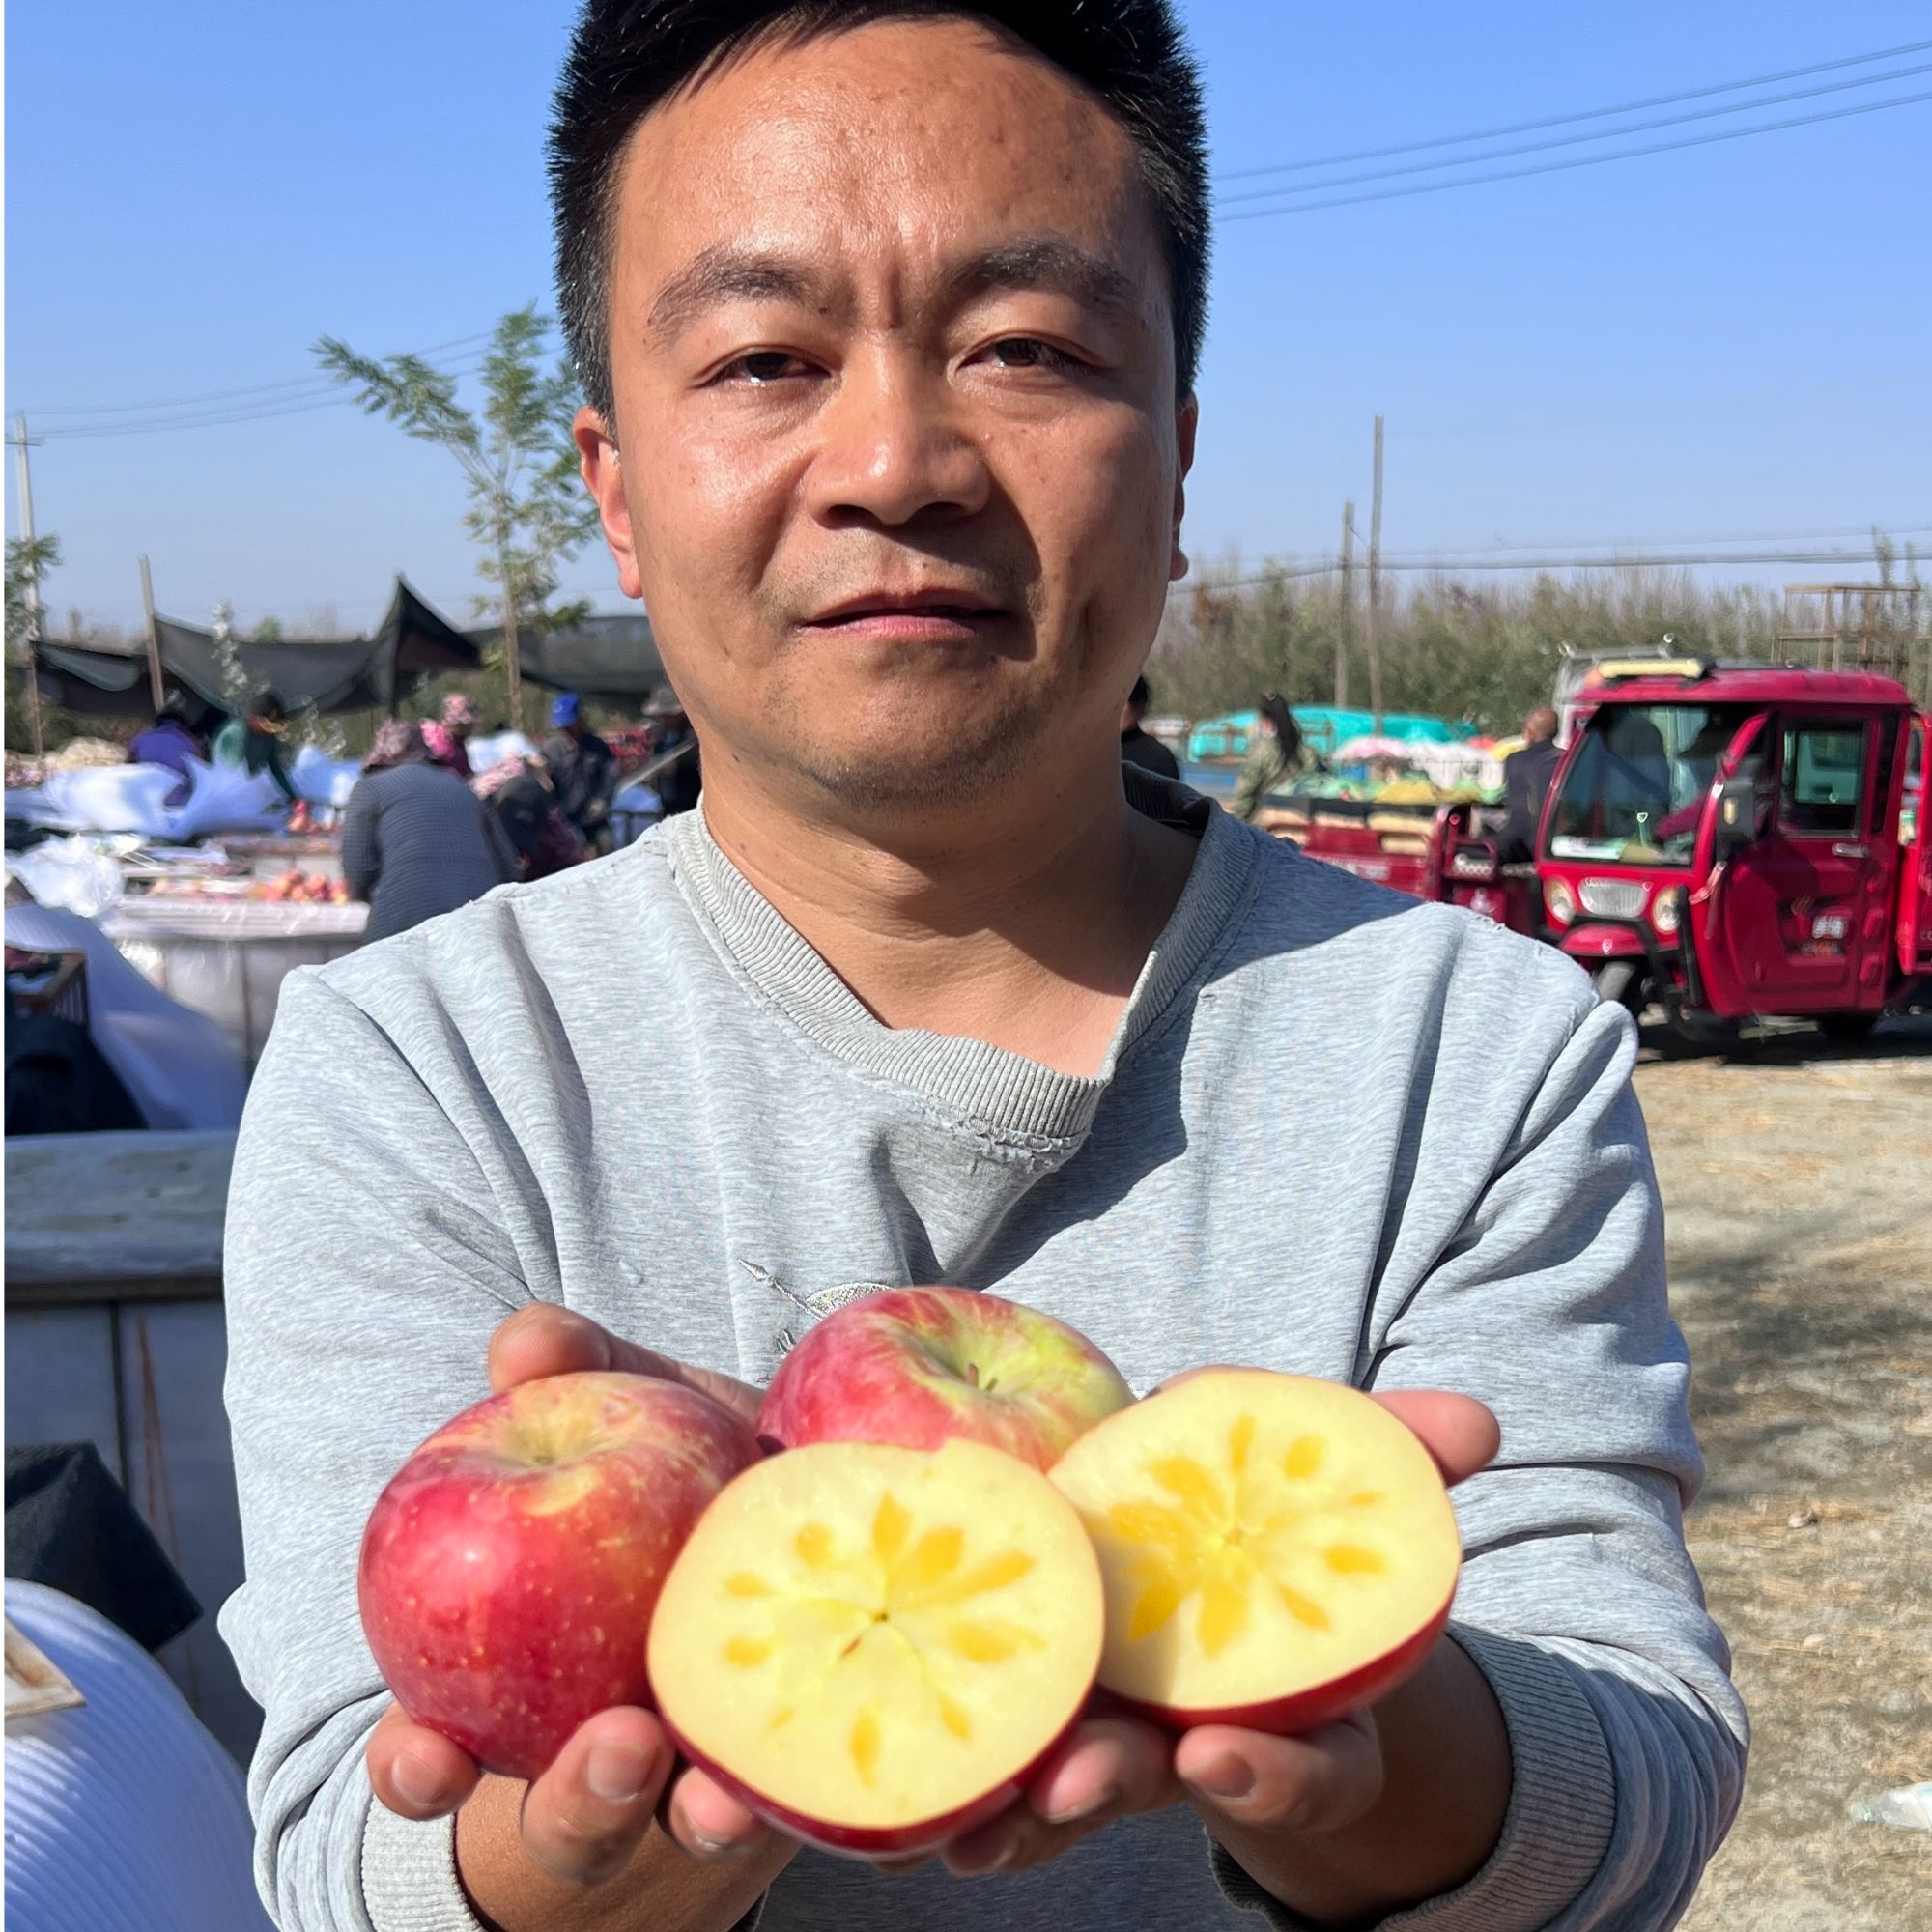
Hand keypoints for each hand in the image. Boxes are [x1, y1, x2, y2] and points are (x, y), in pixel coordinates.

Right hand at [366, 1303, 786, 1883]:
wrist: (811, 1489)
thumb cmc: (681, 1453)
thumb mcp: (629, 1404)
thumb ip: (576, 1366)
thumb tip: (526, 1343)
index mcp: (526, 1685)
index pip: (436, 1755)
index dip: (415, 1768)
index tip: (424, 1756)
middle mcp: (609, 1750)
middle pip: (569, 1820)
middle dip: (581, 1802)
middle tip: (618, 1746)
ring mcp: (704, 1772)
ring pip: (682, 1830)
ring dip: (693, 1816)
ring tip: (715, 1796)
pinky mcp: (800, 1757)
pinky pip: (797, 1789)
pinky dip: (804, 1779)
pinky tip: (819, 1759)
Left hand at [938, 1387, 1499, 1881]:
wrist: (1221, 1567)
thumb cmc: (1286, 1532)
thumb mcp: (1350, 1496)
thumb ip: (1403, 1460)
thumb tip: (1478, 1420)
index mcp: (1285, 1709)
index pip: (1300, 1768)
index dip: (1268, 1772)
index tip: (1219, 1754)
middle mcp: (1191, 1737)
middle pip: (1149, 1780)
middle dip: (1105, 1788)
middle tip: (1064, 1790)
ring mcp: (1109, 1727)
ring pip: (1057, 1781)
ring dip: (1009, 1802)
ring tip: (968, 1822)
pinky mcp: (1034, 1692)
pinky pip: (991, 1736)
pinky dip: (946, 1768)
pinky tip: (912, 1807)